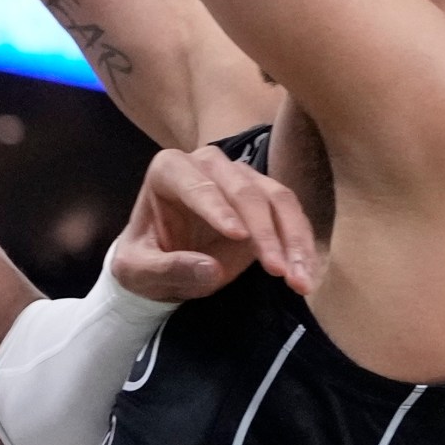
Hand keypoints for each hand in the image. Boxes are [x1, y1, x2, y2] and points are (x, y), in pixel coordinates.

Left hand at [109, 146, 318, 302]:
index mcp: (169, 170)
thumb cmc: (145, 259)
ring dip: (293, 240)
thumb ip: (168, 269)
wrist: (161, 262)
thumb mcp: (139, 271)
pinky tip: (305, 275)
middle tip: (277, 271)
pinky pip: (291, 215)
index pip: (197, 185)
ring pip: (277, 199)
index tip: (238, 237)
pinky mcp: (265, 197)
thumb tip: (211, 269)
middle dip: (265, 232)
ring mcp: (241, 177)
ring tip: (299, 280)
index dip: (218, 210)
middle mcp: (208, 164)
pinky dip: (301, 245)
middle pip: (245, 190)